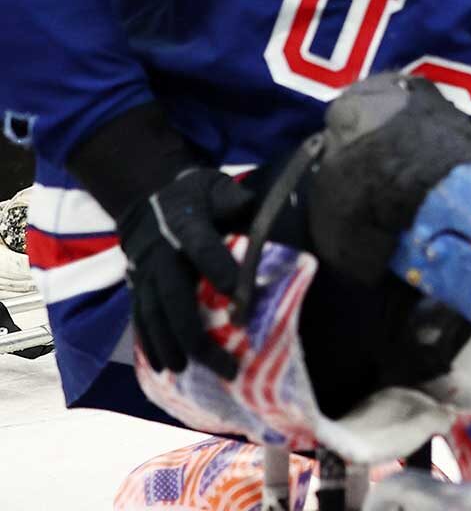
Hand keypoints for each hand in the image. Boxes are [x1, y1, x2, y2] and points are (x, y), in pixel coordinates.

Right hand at [117, 167, 256, 377]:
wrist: (148, 199)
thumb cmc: (195, 195)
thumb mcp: (214, 185)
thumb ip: (231, 196)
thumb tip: (247, 202)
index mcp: (186, 226)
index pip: (202, 248)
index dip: (217, 268)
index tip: (237, 295)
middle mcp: (161, 254)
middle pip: (175, 299)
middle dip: (196, 335)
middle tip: (224, 364)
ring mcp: (145, 274)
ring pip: (154, 315)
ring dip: (170, 346)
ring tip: (188, 371)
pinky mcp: (138, 287)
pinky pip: (140, 318)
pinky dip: (149, 343)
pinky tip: (162, 368)